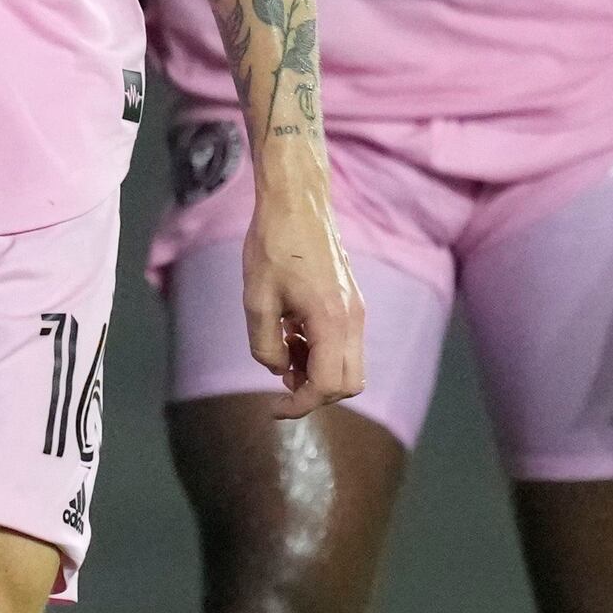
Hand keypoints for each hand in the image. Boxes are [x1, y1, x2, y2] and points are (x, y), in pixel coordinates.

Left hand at [241, 177, 365, 417]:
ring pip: (349, 367)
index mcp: (331, 321)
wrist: (297, 204)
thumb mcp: (256, 299)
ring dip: (317, 372)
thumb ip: (265, 344)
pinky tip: (292, 331)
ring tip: (282, 348)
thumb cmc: (272, 246)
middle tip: (280, 378)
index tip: (274, 408)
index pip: (326, 385)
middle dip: (314, 392)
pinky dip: (321, 352)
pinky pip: (345, 345)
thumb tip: (279, 371)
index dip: (300, 404)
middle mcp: (353, 320)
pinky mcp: (353, 303)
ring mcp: (357, 311)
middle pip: (348, 384)